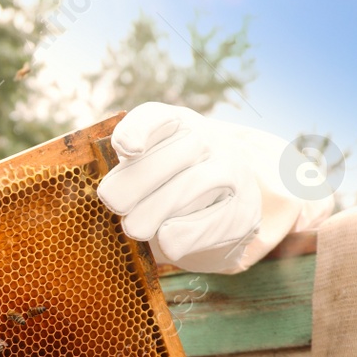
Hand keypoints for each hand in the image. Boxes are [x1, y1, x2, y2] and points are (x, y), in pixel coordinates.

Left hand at [98, 102, 288, 273]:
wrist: (224, 203)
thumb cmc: (168, 182)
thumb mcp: (145, 164)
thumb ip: (126, 168)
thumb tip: (112, 194)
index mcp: (175, 123)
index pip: (155, 117)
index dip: (139, 130)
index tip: (128, 150)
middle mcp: (208, 140)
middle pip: (172, 155)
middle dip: (135, 184)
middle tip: (114, 205)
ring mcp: (231, 171)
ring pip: (192, 185)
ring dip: (155, 211)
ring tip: (133, 228)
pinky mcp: (243, 209)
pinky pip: (212, 221)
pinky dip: (184, 233)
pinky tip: (165, 238)